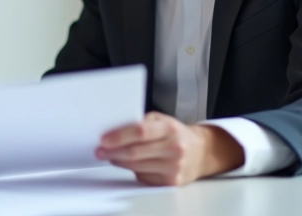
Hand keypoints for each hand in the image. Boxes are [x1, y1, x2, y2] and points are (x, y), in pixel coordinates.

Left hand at [96, 112, 243, 185]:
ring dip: (119, 162)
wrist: (200, 152)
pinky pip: (143, 177)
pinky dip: (133, 170)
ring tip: (110, 156)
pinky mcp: (170, 182)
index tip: (104, 139)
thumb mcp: (162, 120)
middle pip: (136, 152)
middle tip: (100, 150)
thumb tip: (115, 129)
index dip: (119, 136)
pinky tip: (129, 164)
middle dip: (113, 152)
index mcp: (170, 129)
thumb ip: (142, 122)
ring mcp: (173, 167)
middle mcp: (174, 148)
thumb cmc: (176, 134)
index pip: (140, 132)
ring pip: (137, 167)